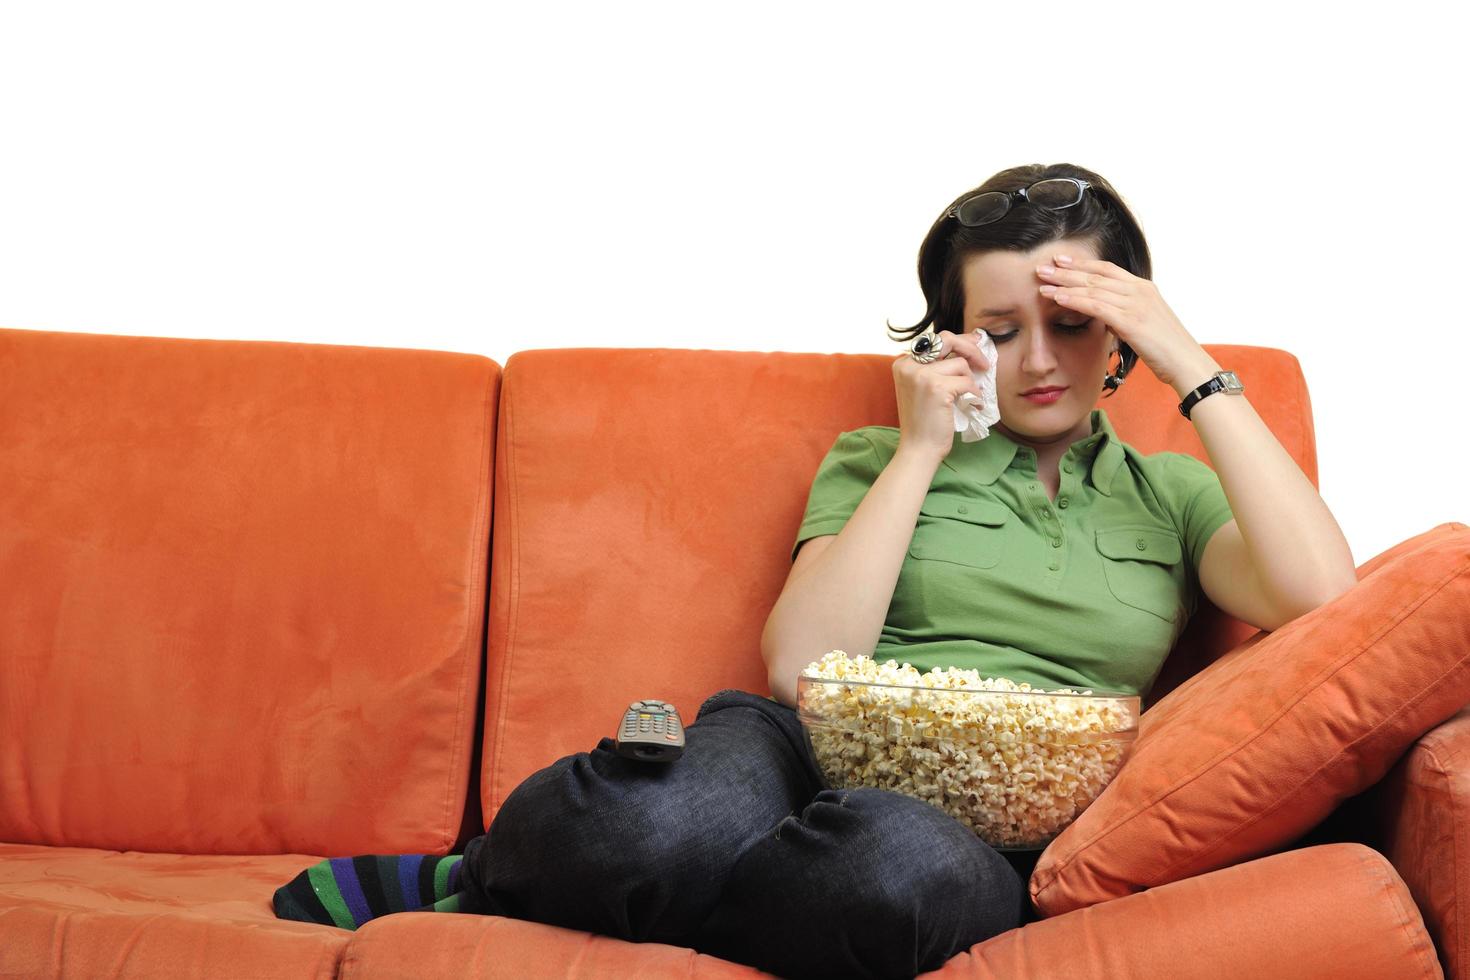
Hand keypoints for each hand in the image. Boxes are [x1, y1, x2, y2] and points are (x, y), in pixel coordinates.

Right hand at [891, 329, 989, 460]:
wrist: (918, 449)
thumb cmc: (925, 422)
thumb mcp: (925, 388)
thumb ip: (939, 367)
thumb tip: (970, 341)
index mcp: (903, 363)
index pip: (936, 340)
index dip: (959, 342)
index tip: (975, 345)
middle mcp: (909, 365)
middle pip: (947, 340)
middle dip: (970, 348)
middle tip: (984, 364)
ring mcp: (921, 375)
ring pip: (960, 364)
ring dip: (970, 381)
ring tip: (969, 397)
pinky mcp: (936, 387)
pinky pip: (967, 382)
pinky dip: (974, 394)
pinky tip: (973, 405)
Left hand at [1035, 253, 1208, 389]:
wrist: (1186, 362)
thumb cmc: (1166, 349)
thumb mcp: (1144, 324)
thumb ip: (1124, 314)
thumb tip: (1104, 315)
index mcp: (1143, 288)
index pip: (1107, 269)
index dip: (1082, 263)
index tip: (1060, 260)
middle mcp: (1139, 290)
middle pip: (1095, 275)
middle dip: (1066, 271)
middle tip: (1042, 267)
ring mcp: (1135, 304)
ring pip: (1092, 288)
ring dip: (1064, 285)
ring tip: (1041, 283)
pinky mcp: (1130, 320)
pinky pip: (1096, 306)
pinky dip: (1074, 300)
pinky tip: (1057, 298)